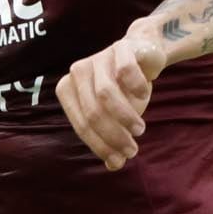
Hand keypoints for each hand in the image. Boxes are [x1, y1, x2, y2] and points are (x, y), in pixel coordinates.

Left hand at [55, 25, 168, 171]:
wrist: (143, 52)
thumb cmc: (125, 88)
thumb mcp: (117, 116)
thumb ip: (112, 139)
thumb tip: (114, 165)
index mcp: (68, 89)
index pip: (81, 125)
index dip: (100, 145)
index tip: (120, 158)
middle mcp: (77, 72)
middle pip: (93, 112)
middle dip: (114, 135)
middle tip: (132, 149)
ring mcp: (98, 58)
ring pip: (106, 94)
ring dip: (125, 116)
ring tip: (139, 130)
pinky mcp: (119, 47)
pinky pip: (126, 72)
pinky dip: (136, 88)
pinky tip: (144, 94)